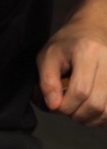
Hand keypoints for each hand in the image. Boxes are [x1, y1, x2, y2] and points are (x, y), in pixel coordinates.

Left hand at [37, 0, 106, 127]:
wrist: (90, 29)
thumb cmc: (67, 43)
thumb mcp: (47, 56)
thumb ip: (47, 81)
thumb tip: (53, 106)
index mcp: (87, 52)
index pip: (80, 91)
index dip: (66, 106)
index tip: (55, 106)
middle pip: (96, 104)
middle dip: (77, 114)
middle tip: (65, 109)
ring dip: (91, 119)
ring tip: (77, 110)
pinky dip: (103, 117)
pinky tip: (91, 110)